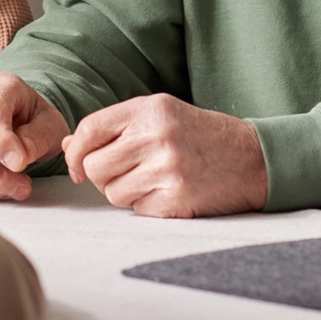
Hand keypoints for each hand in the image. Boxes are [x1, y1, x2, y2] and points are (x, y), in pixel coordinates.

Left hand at [62, 94, 267, 217]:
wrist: (253, 159)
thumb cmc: (200, 135)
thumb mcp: (160, 115)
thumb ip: (115, 127)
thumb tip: (68, 146)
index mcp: (150, 109)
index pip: (90, 129)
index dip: (76, 152)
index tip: (78, 165)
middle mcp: (157, 137)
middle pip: (95, 166)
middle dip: (100, 176)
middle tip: (123, 173)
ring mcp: (167, 170)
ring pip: (112, 192)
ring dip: (124, 191)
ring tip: (151, 180)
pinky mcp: (176, 200)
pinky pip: (136, 210)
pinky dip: (145, 205)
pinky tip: (166, 192)